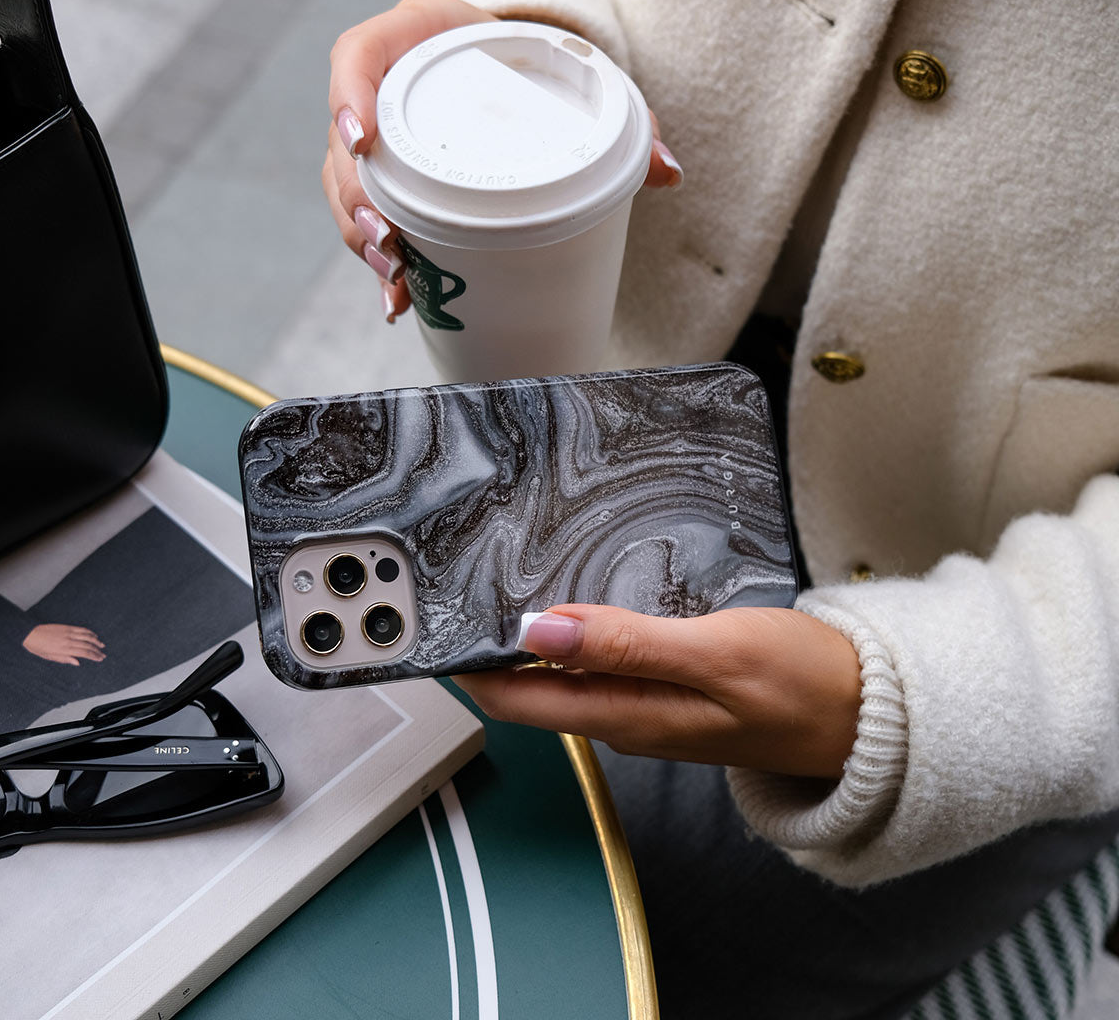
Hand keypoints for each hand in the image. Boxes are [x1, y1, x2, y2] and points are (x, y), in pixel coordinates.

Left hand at [22, 624, 105, 666]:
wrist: (31, 634)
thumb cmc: (38, 647)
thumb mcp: (50, 657)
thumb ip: (65, 659)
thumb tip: (77, 662)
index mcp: (65, 649)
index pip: (84, 653)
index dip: (94, 656)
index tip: (100, 658)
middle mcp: (69, 640)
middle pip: (88, 645)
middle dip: (97, 650)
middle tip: (103, 654)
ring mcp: (69, 632)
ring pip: (87, 636)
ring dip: (96, 641)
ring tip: (102, 645)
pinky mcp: (67, 627)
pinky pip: (82, 629)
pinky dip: (89, 632)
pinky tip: (93, 635)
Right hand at [324, 0, 682, 322]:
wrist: (515, 61)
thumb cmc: (538, 61)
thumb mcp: (574, 75)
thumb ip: (625, 118)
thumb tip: (668, 174)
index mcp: (415, 36)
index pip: (356, 55)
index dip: (348, 97)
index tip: (363, 140)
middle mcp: (385, 83)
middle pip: (344, 143)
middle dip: (356, 199)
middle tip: (389, 241)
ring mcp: (379, 133)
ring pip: (345, 186)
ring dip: (362, 236)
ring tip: (394, 277)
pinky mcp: (386, 173)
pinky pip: (366, 212)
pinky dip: (378, 258)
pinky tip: (397, 301)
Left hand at [456, 604, 860, 779]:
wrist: (864, 715)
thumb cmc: (801, 685)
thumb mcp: (715, 654)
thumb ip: (626, 644)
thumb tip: (540, 630)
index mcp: (627, 714)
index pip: (516, 697)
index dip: (468, 663)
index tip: (436, 620)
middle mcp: (624, 717)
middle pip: (527, 687)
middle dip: (483, 647)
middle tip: (451, 588)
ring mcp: (643, 706)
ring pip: (558, 675)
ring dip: (523, 639)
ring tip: (493, 585)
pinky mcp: (663, 690)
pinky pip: (595, 666)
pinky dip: (568, 636)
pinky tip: (566, 603)